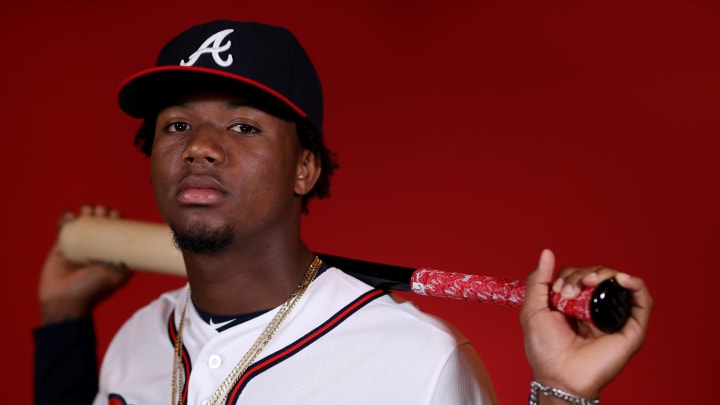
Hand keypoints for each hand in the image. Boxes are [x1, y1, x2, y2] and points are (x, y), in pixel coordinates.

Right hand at [39, 205, 132, 323]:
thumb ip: (129, 261)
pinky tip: (70, 216)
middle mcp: (97, 245)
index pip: (116, 228)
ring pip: (83, 220)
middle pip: (100, 220)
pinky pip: (64, 226)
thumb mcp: (118, 275)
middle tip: (101, 212)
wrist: (65, 300)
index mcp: (111, 251)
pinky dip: (66, 217)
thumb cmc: (93, 290)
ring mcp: (79, 244)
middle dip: (101, 211)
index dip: (116, 218)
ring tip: (86, 211)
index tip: (115, 215)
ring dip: (86, 210)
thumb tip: (144, 245)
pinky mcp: (62, 244)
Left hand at [520, 249, 651, 399]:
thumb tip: (547, 253)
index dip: (570, 274)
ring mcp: (614, 318)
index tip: (556, 289)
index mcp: (577, 304)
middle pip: (599, 276)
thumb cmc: (544, 349)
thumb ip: (538, 279)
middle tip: (566, 292)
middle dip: (581, 275)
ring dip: (603, 274)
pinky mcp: (631, 328)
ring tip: (587, 283)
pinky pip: (642, 301)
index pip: (581, 275)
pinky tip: (621, 279)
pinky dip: (635, 284)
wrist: (558, 374)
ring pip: (619, 283)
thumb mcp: (533, 308)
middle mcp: (597, 309)